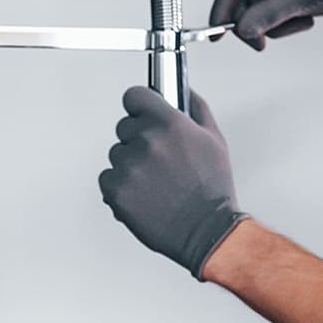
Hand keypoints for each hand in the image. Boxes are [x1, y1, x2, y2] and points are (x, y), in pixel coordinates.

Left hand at [98, 87, 247, 278]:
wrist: (206, 231)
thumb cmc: (213, 189)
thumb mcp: (214, 140)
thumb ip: (196, 108)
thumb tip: (183, 92)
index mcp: (169, 123)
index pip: (134, 96)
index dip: (139, 105)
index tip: (142, 113)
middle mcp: (146, 141)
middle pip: (124, 127)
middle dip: (138, 139)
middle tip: (159, 161)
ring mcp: (128, 166)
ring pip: (117, 154)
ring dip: (130, 165)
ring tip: (155, 182)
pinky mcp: (116, 190)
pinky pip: (107, 178)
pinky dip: (120, 186)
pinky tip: (143, 194)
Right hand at [210, 0, 322, 48]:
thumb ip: (269, 15)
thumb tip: (241, 31)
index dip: (221, 9)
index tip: (214, 35)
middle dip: (256, 22)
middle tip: (264, 44)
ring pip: (256, 7)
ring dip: (276, 22)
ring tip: (302, 18)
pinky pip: (270, 7)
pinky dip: (284, 18)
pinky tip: (305, 13)